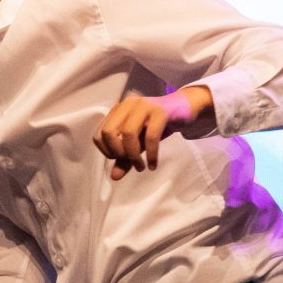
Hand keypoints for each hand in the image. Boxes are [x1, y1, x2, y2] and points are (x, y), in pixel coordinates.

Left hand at [95, 86, 211, 178]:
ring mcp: (143, 106)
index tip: (120, 160)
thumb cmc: (156, 126)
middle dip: (118, 153)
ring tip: (141, 167)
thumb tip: (114, 177)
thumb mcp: (138, 143)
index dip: (107, 152)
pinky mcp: (160, 111)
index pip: (99, 135)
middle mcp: (127, 105)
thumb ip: (125, 158)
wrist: (183, 109)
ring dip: (133, 156)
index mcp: (117, 111)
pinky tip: (153, 165)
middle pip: (109, 133)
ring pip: (128, 134)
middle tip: (131, 164)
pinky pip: (151, 136)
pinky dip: (151, 155)